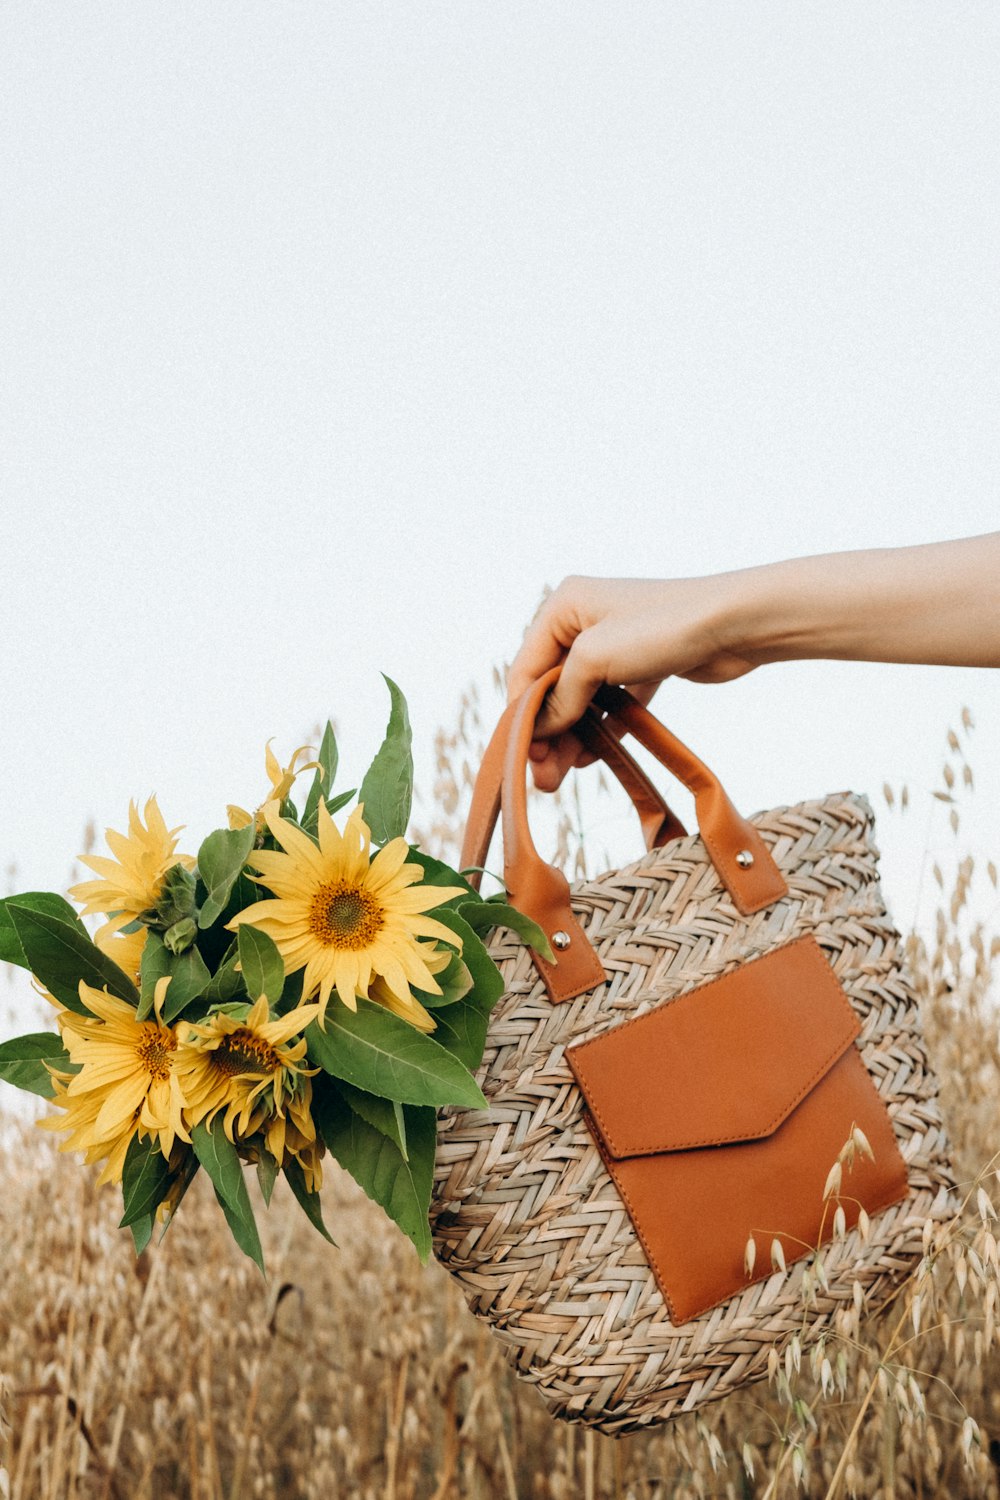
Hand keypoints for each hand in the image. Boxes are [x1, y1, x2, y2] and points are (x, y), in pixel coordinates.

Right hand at [508, 574, 761, 789]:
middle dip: (546, 734)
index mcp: (563, 607)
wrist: (736, 624)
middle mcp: (583, 622)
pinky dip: (601, 730)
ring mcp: (614, 645)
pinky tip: (592, 759)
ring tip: (562, 778)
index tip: (523, 757)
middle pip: (552, 688)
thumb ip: (561, 696)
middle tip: (544, 779)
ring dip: (571, 737)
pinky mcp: (642, 665)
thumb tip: (537, 730)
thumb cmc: (662, 627)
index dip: (521, 715)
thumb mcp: (595, 658)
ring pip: (581, 699)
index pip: (525, 668)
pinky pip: (611, 703)